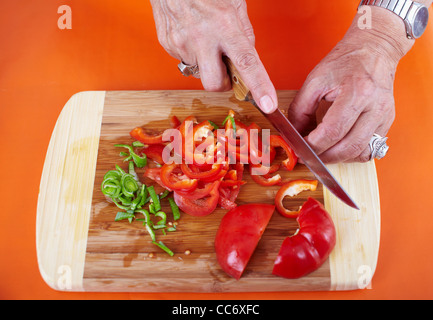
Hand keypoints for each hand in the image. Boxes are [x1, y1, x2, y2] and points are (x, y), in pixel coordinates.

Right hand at [150, 0, 277, 112]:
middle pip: (215, 84)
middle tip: (226, 68)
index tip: (268, 104)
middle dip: (223, 83)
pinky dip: (193, 53)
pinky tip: (192, 35)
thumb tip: (247, 59)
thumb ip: (244, 34)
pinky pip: (185, 61)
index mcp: (224, 26)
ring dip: (206, 64)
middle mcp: (202, 38)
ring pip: (199, 72)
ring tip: (205, 38)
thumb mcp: (234, 4)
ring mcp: (182, 43)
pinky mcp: (168, 44)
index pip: (246, 63)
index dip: (259, 86)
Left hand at [288, 7, 413, 162]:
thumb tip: (294, 134)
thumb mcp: (314, 80)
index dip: (313, 145)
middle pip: (348, 147)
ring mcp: (384, 116)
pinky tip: (338, 148)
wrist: (375, 49)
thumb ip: (300, 109)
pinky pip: (370, 149)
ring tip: (322, 153)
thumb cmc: (345, 62)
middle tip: (308, 156)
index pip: (332, 131)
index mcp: (357, 92)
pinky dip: (351, 154)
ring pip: (361, 152)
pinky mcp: (387, 122)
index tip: (299, 147)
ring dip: (338, 158)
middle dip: (324, 157)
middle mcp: (376, 106)